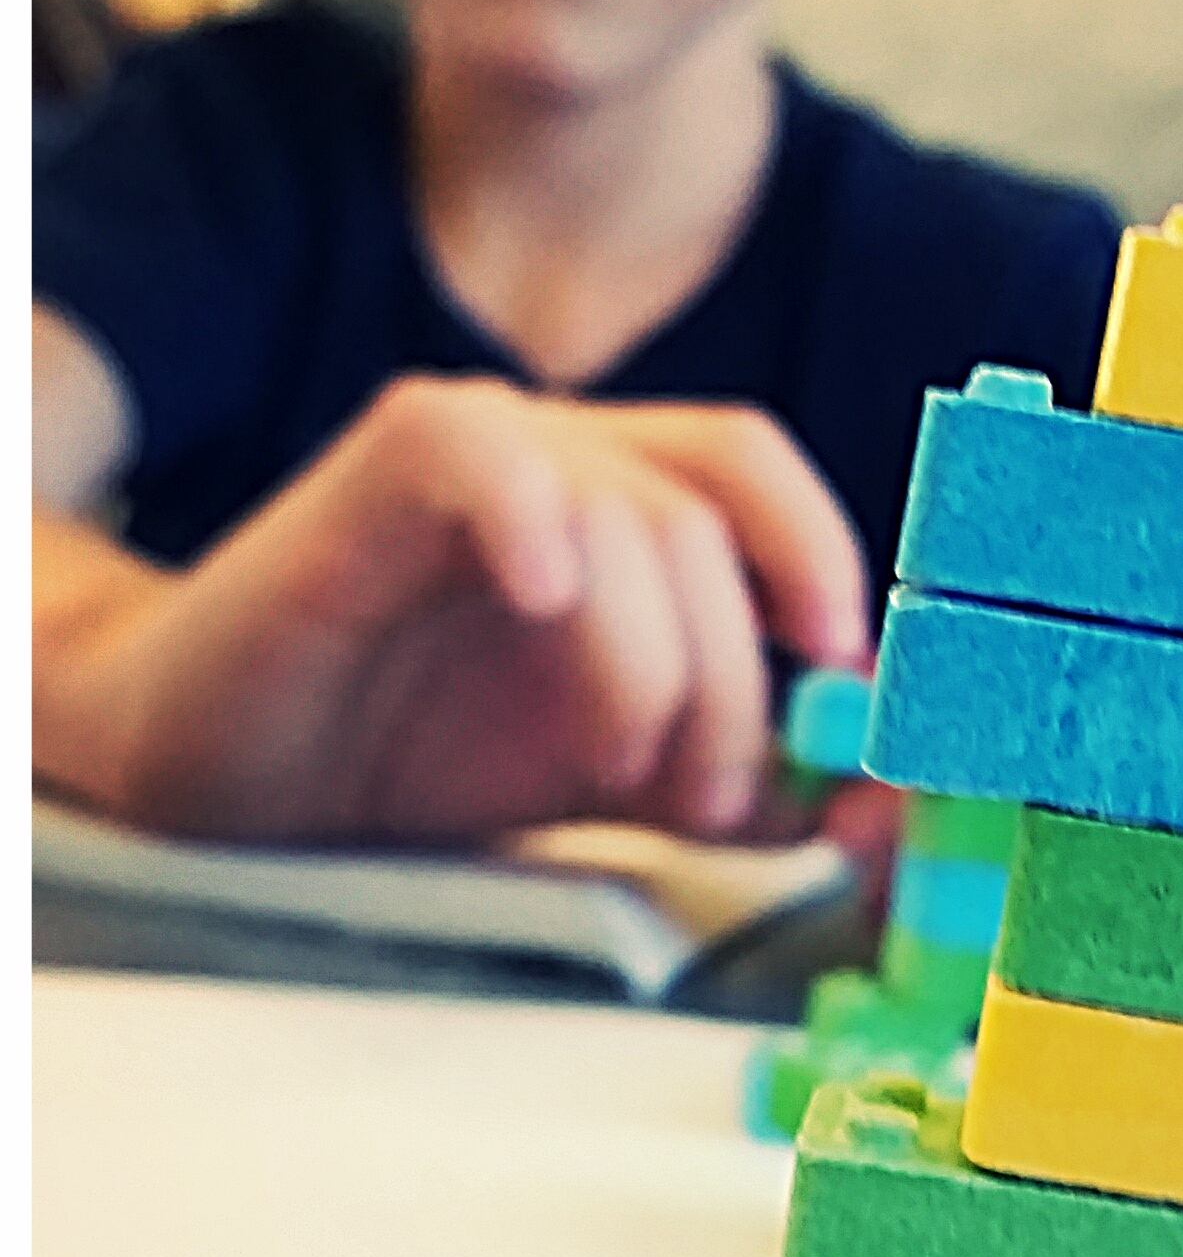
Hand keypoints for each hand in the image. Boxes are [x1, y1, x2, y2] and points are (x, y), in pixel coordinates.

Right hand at [35, 378, 868, 846]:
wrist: (224, 770)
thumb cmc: (410, 757)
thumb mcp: (617, 780)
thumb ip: (749, 782)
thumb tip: (885, 808)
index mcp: (631, 502)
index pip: (762, 480)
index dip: (829, 571)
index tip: (855, 697)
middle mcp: (567, 454)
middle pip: (711, 523)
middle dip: (738, 682)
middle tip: (707, 800)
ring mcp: (479, 447)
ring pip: (627, 512)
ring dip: (653, 662)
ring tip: (615, 770)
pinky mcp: (381, 464)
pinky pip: (482, 451)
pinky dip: (533, 522)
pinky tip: (541, 603)